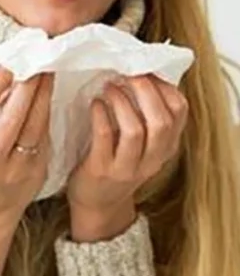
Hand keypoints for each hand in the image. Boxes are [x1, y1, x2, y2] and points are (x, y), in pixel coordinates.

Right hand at [0, 67, 53, 223]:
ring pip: (34, 127)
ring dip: (42, 96)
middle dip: (26, 88)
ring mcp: (17, 169)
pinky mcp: (38, 172)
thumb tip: (2, 81)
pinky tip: (47, 96)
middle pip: (12, 119)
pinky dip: (46, 113)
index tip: (7, 64)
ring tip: (47, 73)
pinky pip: (44, 137)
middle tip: (35, 62)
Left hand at [67, 74, 187, 241]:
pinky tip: (95, 104)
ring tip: (109, 87)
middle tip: (128, 74)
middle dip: (146, 91)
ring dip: (122, 103)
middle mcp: (151, 159)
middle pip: (161, 121)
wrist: (98, 205)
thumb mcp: (142, 146)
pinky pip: (105, 138)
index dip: (165, 88)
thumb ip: (146, 119)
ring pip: (135, 131)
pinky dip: (101, 116)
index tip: (147, 71)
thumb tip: (140, 76)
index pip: (180, 113)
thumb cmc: (116, 165)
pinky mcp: (101, 170)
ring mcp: (127, 167)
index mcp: (164, 148)